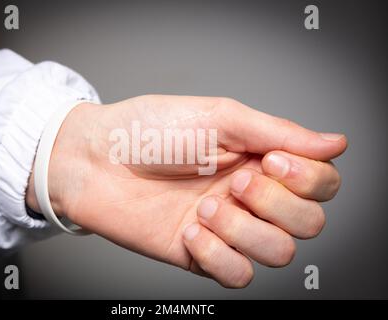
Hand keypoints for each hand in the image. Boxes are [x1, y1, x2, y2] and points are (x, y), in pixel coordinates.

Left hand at [26, 95, 346, 287]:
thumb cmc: (151, 129)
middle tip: (235, 180)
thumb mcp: (219, 117)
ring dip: (245, 229)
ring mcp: (227, 229)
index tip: (268, 159)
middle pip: (310, 223)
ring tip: (205, 206)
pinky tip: (190, 231)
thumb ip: (278, 132)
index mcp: (260, 159)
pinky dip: (218, 255)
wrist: (97, 159)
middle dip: (276, 203)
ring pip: (279, 253)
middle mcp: (250, 197)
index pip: (322, 183)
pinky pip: (238, 275)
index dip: (307, 178)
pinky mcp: (200, 255)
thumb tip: (336, 143)